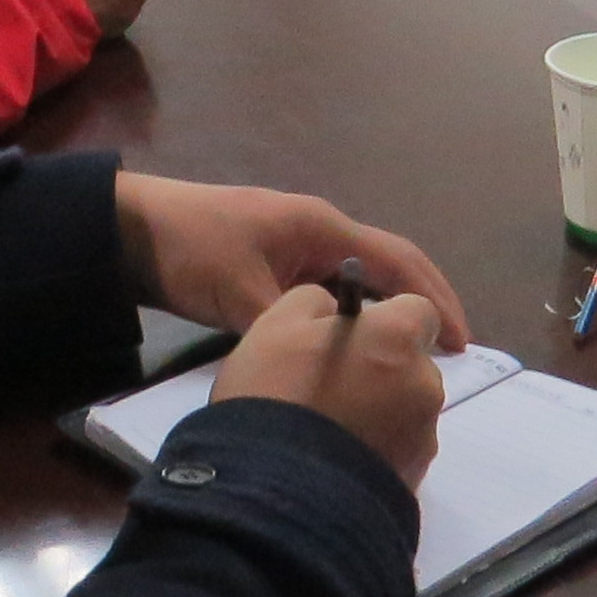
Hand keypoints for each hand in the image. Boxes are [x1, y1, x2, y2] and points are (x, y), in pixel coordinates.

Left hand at [112, 171, 469, 348]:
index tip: (463, 343)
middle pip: (390, 266)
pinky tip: (360, 348)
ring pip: (362, 279)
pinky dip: (357, 315)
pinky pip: (335, 289)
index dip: (434, 299)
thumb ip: (292, 329)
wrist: (132, 230)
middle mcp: (319, 231)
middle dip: (424, 304)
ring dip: (392, 311)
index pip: (397, 261)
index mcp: (321, 227)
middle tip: (453, 356)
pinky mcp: (278, 263)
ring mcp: (298, 245)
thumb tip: (334, 369)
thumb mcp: (242, 295)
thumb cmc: (193, 251)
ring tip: (415, 358)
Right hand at [211, 282, 445, 487]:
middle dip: (381, 368)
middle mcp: (424, 385)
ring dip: (379, 412)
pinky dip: (376, 450)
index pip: (418, 309)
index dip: (386, 318)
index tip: (354, 334)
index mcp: (398, 339)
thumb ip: (315, 302)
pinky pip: (397, 452)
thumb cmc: (277, 395)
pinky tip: (336, 461)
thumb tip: (335, 312)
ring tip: (329, 432)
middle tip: (330, 386)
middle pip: (411, 364)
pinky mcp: (413, 482)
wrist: (278, 494)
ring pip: (406, 410)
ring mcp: (423, 439)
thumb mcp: (276, 325)